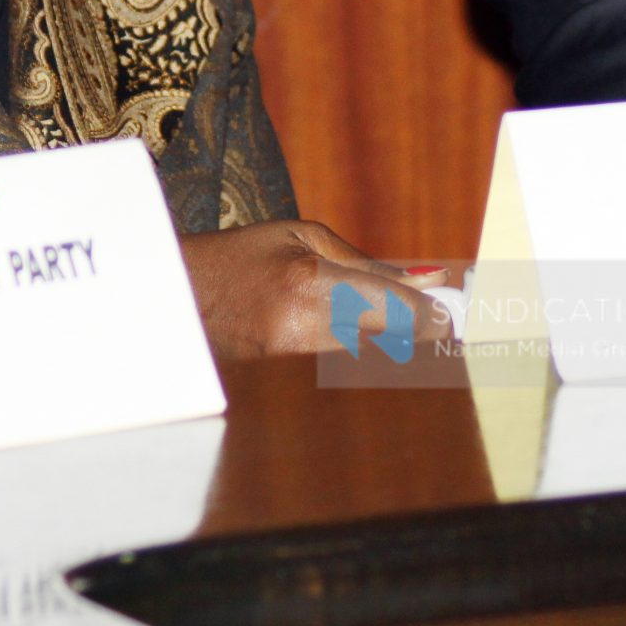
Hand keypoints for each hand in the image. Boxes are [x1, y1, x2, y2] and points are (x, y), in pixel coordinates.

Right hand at [178, 220, 448, 359]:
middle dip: (417, 335)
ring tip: (398, 334)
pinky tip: (359, 347)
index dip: (431, 316)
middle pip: (389, 345)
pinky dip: (356, 360)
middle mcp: (301, 330)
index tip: (452, 317)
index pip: (394, 309)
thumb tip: (429, 279)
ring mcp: (288, 366)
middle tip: (439, 328)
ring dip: (388, 348)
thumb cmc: (238, 259)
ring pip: (367, 363)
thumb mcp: (301, 238)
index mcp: (309, 284)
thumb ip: (367, 264)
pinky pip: (337, 374)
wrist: (173, 299)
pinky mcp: (279, 386)